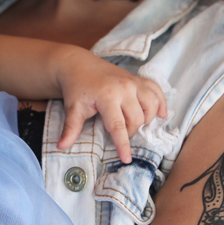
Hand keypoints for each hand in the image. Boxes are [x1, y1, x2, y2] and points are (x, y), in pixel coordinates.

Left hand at [55, 49, 166, 163]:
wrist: (79, 65)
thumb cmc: (76, 88)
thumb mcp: (73, 108)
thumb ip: (71, 128)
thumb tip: (62, 146)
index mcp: (107, 95)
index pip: (119, 126)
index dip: (123, 144)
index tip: (126, 159)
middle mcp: (124, 87)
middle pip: (137, 119)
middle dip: (130, 132)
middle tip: (119, 133)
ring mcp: (133, 82)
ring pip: (151, 106)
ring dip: (146, 119)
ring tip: (134, 123)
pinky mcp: (138, 79)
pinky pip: (156, 91)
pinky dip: (161, 103)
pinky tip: (161, 114)